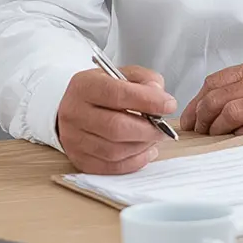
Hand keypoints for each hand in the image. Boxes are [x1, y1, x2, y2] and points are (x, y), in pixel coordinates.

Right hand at [56, 64, 176, 173]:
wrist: (75, 108)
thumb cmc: (102, 91)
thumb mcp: (122, 74)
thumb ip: (144, 80)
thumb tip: (159, 97)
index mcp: (84, 86)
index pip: (117, 94)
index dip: (147, 101)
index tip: (169, 105)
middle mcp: (74, 113)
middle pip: (116, 127)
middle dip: (148, 130)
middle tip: (164, 128)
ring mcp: (74, 139)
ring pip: (115, 151)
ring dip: (142, 146)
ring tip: (153, 138)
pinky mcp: (79, 159)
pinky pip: (112, 167)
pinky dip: (135, 161)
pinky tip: (145, 151)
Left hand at [178, 59, 242, 136]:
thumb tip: (217, 110)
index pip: (214, 83)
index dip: (196, 103)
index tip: (190, 121)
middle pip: (217, 99)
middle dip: (202, 120)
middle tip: (199, 136)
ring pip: (231, 114)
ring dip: (218, 131)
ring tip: (216, 142)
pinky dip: (242, 139)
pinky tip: (239, 145)